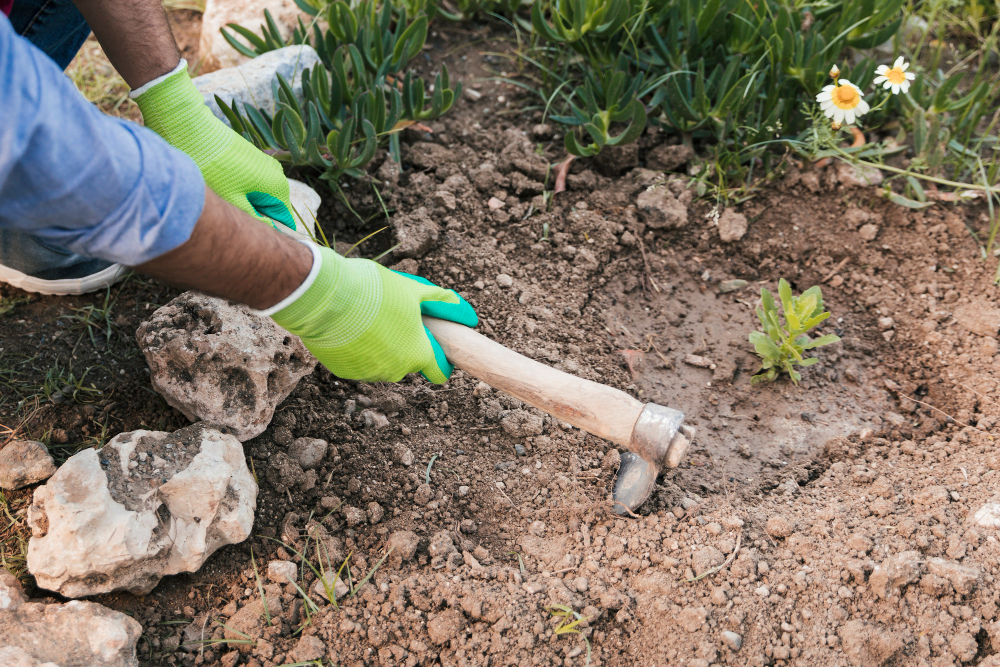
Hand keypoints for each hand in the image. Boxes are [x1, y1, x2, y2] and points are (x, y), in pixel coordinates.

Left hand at [132, 62, 303, 234]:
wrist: (192, 130)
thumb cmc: (212, 168)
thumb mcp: (233, 201)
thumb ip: (255, 219)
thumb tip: (270, 232)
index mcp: (277, 186)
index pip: (285, 219)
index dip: (272, 233)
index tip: (258, 242)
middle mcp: (276, 174)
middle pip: (271, 207)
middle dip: (255, 217)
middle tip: (232, 221)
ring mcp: (263, 163)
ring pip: (258, 195)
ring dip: (245, 203)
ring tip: (224, 204)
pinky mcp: (249, 156)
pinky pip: (250, 182)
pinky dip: (238, 190)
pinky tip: (220, 189)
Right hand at [270, 245, 477, 382]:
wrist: (323, 297)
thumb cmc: (373, 291)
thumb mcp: (413, 289)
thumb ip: (441, 302)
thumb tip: (466, 313)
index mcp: (417, 353)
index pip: (439, 371)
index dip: (441, 359)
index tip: (436, 345)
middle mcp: (396, 370)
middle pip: (409, 363)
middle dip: (406, 344)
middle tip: (393, 317)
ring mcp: (368, 374)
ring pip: (382, 363)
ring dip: (380, 346)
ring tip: (367, 318)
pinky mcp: (344, 372)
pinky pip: (358, 362)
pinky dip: (357, 349)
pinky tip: (349, 327)